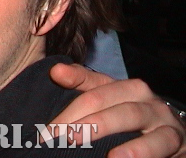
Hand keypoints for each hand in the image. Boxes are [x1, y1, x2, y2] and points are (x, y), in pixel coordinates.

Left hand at [49, 63, 184, 156]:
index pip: (88, 84)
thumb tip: (55, 71)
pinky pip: (159, 141)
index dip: (65, 96)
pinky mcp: (174, 137)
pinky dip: (138, 150)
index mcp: (120, 84)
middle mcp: (139, 94)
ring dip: (102, 127)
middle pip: (103, 98)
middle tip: (55, 135)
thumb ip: (82, 85)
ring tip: (78, 141)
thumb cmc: (134, 120)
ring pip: (130, 114)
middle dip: (76, 116)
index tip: (47, 117)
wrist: (175, 136)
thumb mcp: (110, 102)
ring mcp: (158, 114)